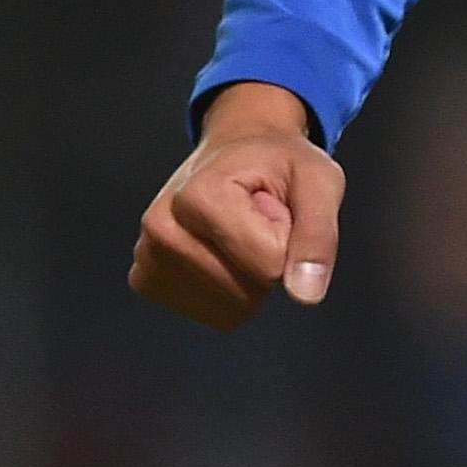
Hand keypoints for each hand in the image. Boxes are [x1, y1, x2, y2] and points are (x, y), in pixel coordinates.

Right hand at [129, 81, 343, 330]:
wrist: (239, 151)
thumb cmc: (278, 163)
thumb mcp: (319, 182)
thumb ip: (318, 236)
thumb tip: (306, 294)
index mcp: (198, 195)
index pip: (269, 264)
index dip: (287, 237)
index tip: (274, 205)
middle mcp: (161, 228)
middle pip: (247, 292)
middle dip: (270, 261)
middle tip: (260, 219)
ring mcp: (148, 257)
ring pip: (231, 310)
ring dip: (251, 278)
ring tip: (243, 232)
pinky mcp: (147, 280)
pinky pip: (213, 315)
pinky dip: (231, 294)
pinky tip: (223, 252)